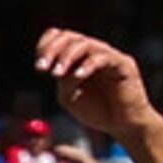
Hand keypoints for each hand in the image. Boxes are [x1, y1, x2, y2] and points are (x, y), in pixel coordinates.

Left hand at [34, 29, 157, 139]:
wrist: (122, 126)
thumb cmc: (96, 111)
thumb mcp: (69, 98)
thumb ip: (63, 81)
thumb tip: (61, 69)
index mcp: (78, 56)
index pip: (59, 36)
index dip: (46, 46)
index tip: (39, 67)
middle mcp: (93, 51)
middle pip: (70, 36)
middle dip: (52, 50)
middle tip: (42, 68)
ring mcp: (109, 56)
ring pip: (85, 44)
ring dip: (67, 56)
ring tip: (57, 74)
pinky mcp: (123, 64)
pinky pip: (104, 57)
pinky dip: (88, 65)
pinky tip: (78, 76)